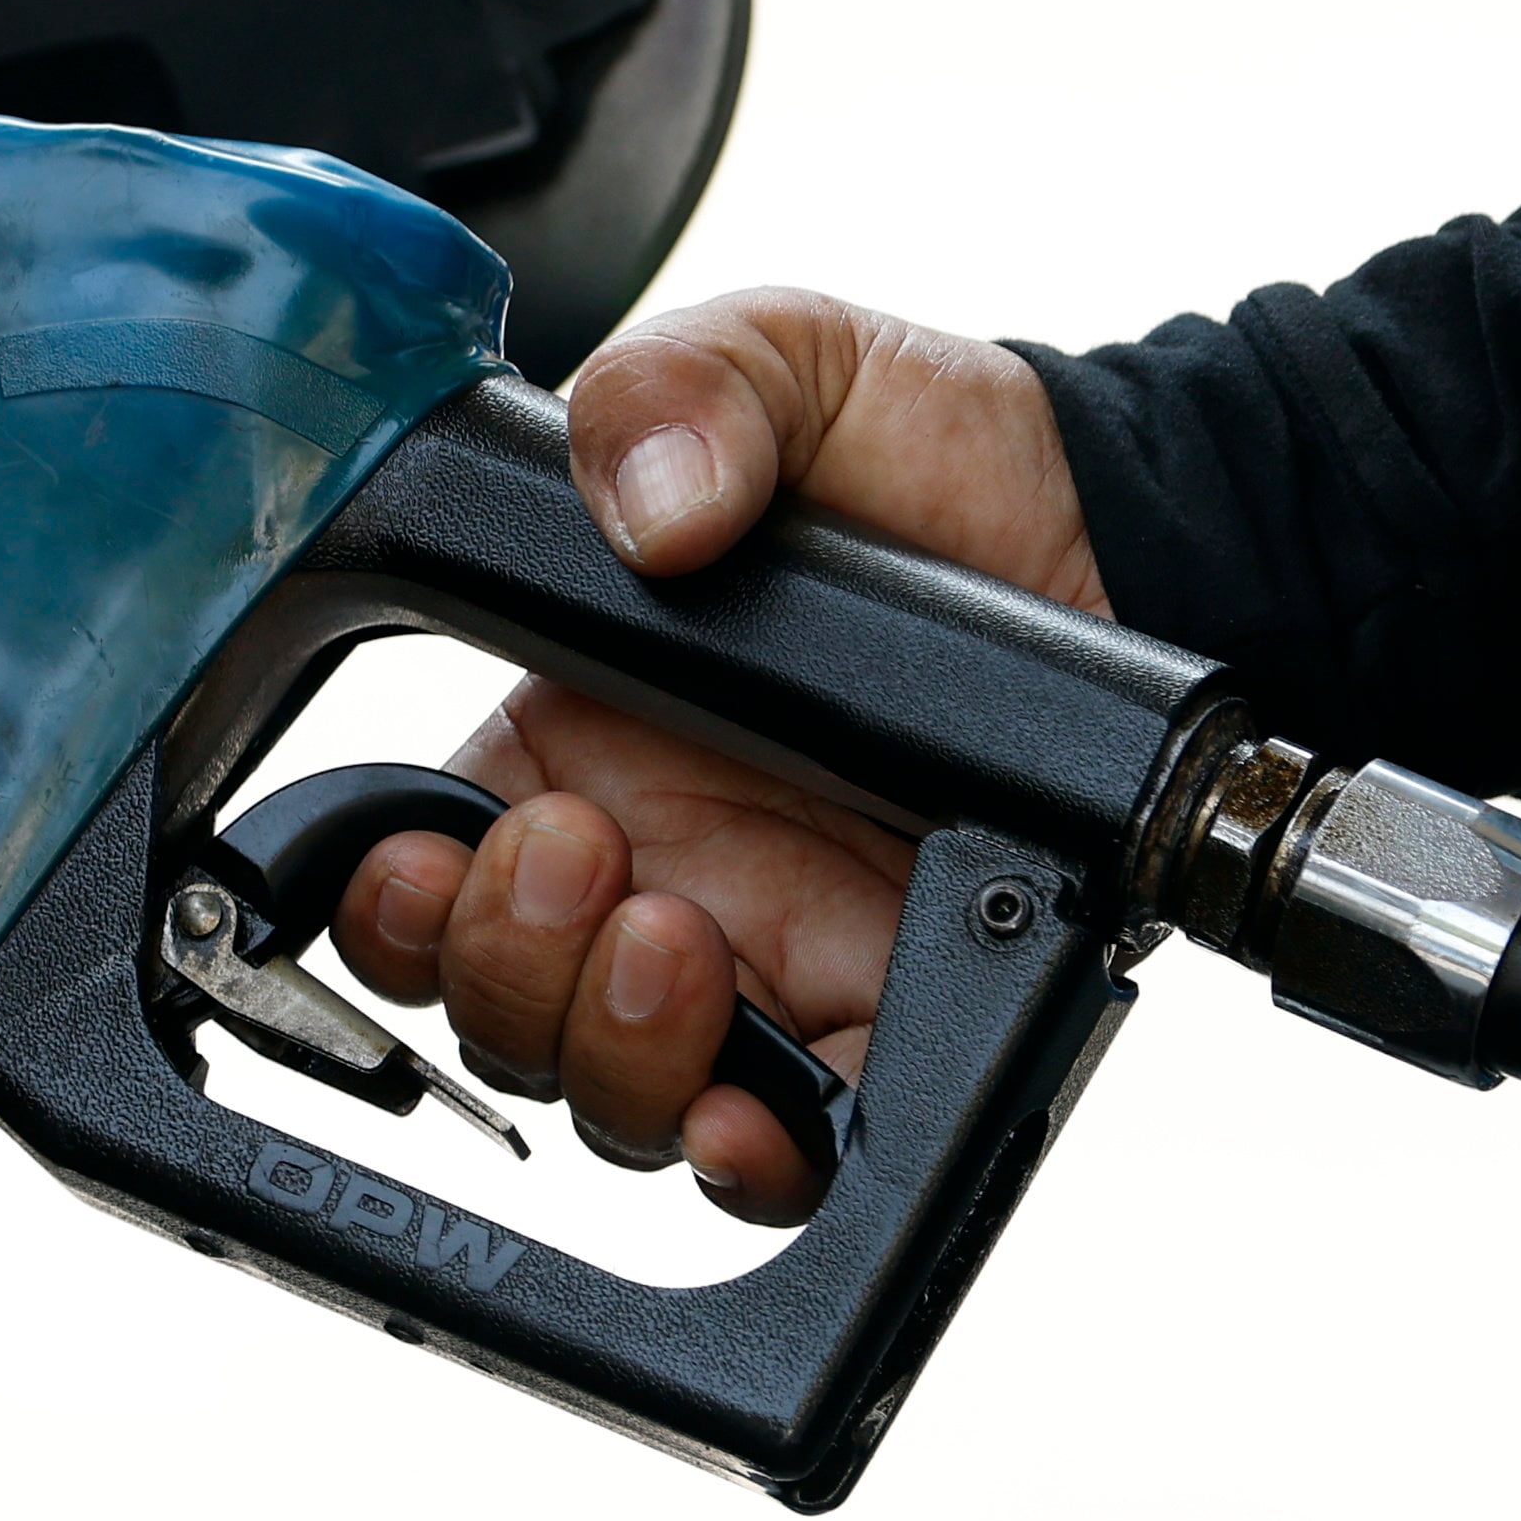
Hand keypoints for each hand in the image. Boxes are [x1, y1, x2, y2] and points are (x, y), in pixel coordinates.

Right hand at [329, 289, 1107, 1223]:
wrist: (1128, 531)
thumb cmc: (933, 453)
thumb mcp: (786, 362)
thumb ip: (682, 386)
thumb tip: (645, 504)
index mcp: (569, 730)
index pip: (418, 863)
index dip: (392, 896)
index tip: (426, 854)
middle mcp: (643, 863)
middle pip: (494, 1007)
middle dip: (504, 966)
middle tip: (588, 862)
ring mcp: (759, 958)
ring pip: (611, 1096)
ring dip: (612, 1047)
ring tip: (682, 942)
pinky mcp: (884, 1024)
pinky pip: (786, 1154)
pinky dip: (745, 1157)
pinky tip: (754, 1106)